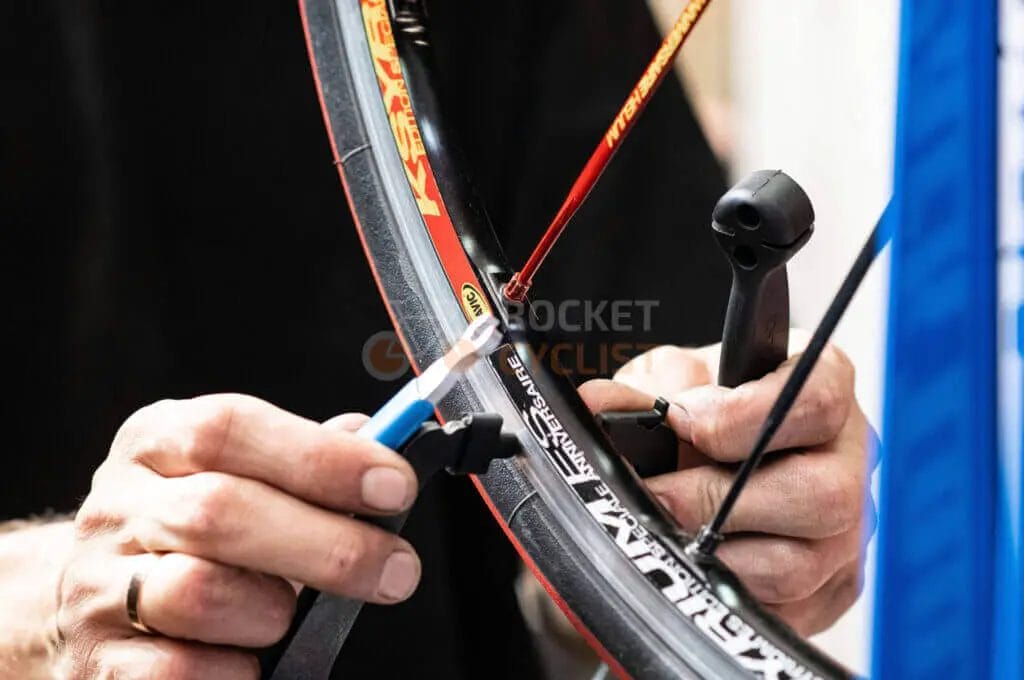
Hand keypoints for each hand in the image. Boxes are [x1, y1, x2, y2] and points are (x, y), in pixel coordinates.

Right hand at [57, 394, 420, 678]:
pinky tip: (254, 660)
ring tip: (291, 616)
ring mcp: (98, 585)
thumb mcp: (237, 471)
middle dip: (329, 544)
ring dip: (271, 610)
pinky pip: (176, 672)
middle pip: (220, 512)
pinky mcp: (98, 663)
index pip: (229, 429)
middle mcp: (120, 506)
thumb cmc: (191, 530)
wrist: (91, 599)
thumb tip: (384, 441)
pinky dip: (234, 670)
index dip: (320, 457)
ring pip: (196, 592)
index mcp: (158, 442)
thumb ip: (305, 456)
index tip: (395, 486)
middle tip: (398, 569)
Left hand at [580, 338, 877, 635]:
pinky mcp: (831, 591)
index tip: (686, 424)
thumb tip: (600, 406)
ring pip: (796, 566)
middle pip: (820, 495)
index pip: (815, 399)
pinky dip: (724, 593)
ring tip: (668, 534)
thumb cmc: (699, 412)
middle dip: (719, 501)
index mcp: (824, 388)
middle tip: (661, 498)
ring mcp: (847, 532)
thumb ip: (642, 390)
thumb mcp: (669, 382)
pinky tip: (692, 567)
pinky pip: (782, 612)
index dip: (745, 417)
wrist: (702, 466)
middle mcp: (849, 459)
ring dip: (715, 555)